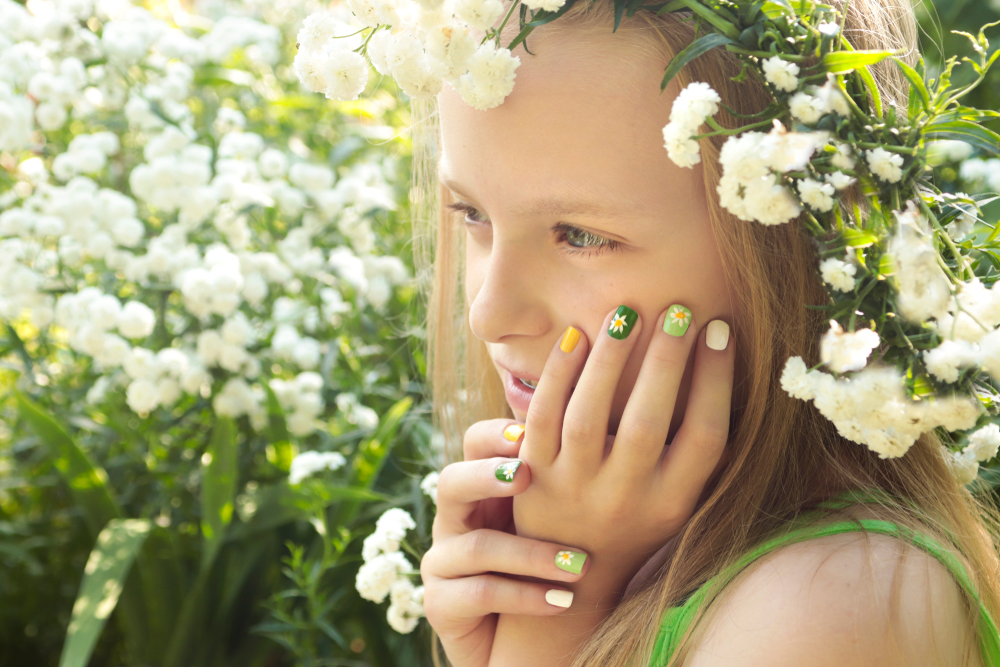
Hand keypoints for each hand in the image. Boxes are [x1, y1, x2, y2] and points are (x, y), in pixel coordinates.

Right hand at [420, 419, 592, 666]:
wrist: (514, 640)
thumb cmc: (541, 567)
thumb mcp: (551, 519)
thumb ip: (564, 479)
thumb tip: (605, 429)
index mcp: (479, 489)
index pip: (474, 444)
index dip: (495, 435)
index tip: (530, 434)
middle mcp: (453, 519)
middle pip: (451, 482)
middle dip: (486, 476)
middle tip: (525, 475)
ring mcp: (441, 562)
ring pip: (476, 546)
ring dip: (531, 554)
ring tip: (579, 564)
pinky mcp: (440, 604)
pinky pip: (480, 593)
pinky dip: (525, 595)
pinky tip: (562, 601)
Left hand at [513, 306, 734, 593]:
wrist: (569, 570)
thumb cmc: (635, 518)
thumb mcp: (677, 497)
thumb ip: (697, 447)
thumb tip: (721, 358)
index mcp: (671, 502)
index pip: (705, 437)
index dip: (716, 380)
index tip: (720, 329)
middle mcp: (624, 497)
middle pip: (647, 423)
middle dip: (667, 362)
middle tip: (679, 309)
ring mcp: (573, 486)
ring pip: (588, 417)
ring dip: (610, 360)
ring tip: (627, 313)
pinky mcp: (533, 473)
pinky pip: (541, 418)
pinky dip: (557, 376)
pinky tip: (577, 337)